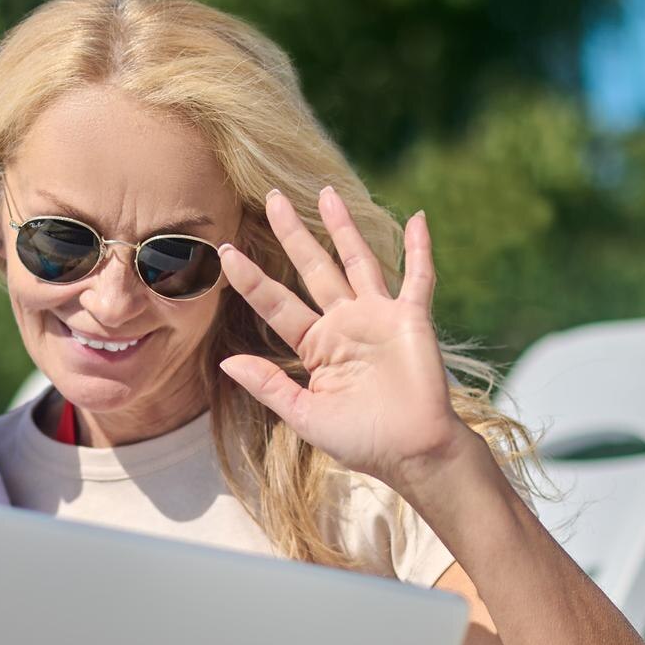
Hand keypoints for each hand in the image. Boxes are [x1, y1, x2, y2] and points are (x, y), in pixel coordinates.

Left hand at [217, 188, 476, 492]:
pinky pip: (418, 277)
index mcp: (316, 346)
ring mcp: (378, 317)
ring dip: (343, 227)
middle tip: (271, 197)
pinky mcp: (411, 318)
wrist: (413, 453)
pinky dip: (420, 248)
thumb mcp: (304, 415)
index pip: (276, 303)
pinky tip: (418, 218)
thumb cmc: (361, 440)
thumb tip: (225, 360)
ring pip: (357, 261)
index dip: (251, 279)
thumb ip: (268, 385)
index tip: (224, 252)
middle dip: (293, 233)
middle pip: (312, 268)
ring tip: (326, 192)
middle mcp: (344, 323)